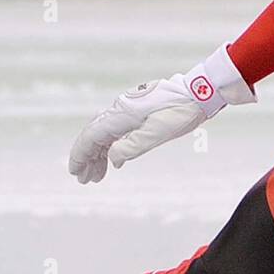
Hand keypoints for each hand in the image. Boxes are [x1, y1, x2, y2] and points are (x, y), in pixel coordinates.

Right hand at [68, 43, 254, 183]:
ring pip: (105, 133)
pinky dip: (111, 145)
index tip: (75, 172)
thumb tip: (111, 158)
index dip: (80, 155)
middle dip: (87, 158)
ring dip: (98, 154)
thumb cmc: (180, 113)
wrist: (198, 93)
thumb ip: (131, 147)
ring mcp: (127, 109)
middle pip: (94, 135)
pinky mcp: (137, 111)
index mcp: (121, 115)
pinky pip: (116, 129)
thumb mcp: (157, 134)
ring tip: (98, 175)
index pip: (91, 136)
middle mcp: (119, 109)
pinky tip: (113, 158)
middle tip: (86, 179)